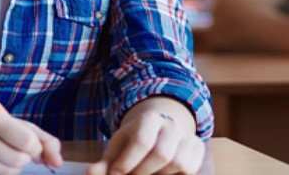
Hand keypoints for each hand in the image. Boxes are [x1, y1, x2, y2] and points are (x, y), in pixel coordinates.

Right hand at [0, 108, 62, 174]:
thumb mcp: (15, 125)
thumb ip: (43, 140)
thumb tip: (58, 163)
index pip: (27, 142)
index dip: (34, 149)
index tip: (29, 146)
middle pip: (18, 161)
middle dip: (23, 159)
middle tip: (13, 150)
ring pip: (6, 173)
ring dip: (12, 168)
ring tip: (2, 156)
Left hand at [88, 103, 202, 174]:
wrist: (159, 133)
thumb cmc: (134, 144)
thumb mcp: (118, 149)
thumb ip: (105, 163)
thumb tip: (90, 173)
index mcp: (148, 119)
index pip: (142, 141)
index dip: (127, 163)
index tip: (115, 174)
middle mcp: (171, 125)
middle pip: (162, 154)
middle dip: (143, 172)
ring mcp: (187, 136)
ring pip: (178, 163)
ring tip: (145, 174)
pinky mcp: (197, 149)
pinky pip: (189, 169)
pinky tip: (160, 174)